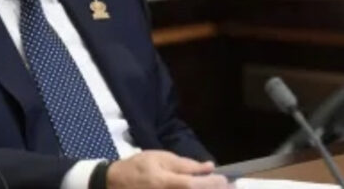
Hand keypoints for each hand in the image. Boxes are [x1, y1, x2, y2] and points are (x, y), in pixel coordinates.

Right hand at [106, 150, 230, 188]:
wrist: (114, 184)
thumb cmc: (138, 167)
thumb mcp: (160, 158)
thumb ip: (186, 165)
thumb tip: (209, 167)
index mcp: (164, 182)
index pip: (193, 186)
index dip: (212, 184)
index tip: (226, 179)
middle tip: (228, 187)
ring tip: (219, 187)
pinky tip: (200, 188)